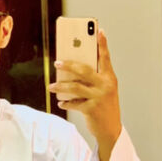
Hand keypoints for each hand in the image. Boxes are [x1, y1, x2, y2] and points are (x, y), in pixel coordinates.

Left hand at [47, 29, 121, 160]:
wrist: (110, 130)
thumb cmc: (104, 106)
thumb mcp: (103, 91)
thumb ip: (92, 80)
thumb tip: (70, 71)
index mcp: (110, 78)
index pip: (105, 58)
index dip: (102, 44)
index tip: (99, 30)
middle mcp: (106, 85)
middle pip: (84, 70)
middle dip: (69, 65)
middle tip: (57, 63)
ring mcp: (99, 97)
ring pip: (75, 87)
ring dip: (60, 86)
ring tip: (50, 87)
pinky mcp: (91, 109)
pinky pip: (74, 103)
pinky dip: (66, 103)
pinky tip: (61, 102)